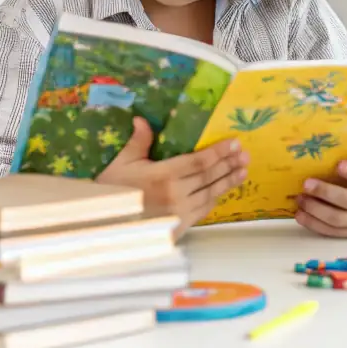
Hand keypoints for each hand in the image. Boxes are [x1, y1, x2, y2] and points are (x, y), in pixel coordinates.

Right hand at [96, 117, 249, 237]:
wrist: (101, 226)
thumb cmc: (111, 192)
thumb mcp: (121, 163)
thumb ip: (138, 142)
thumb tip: (143, 119)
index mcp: (163, 176)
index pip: (199, 162)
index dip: (218, 152)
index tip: (234, 143)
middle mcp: (175, 195)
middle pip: (209, 177)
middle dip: (229, 165)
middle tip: (245, 156)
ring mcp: (178, 214)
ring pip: (209, 195)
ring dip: (227, 183)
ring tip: (242, 172)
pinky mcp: (177, 228)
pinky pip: (201, 212)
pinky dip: (214, 201)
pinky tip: (222, 193)